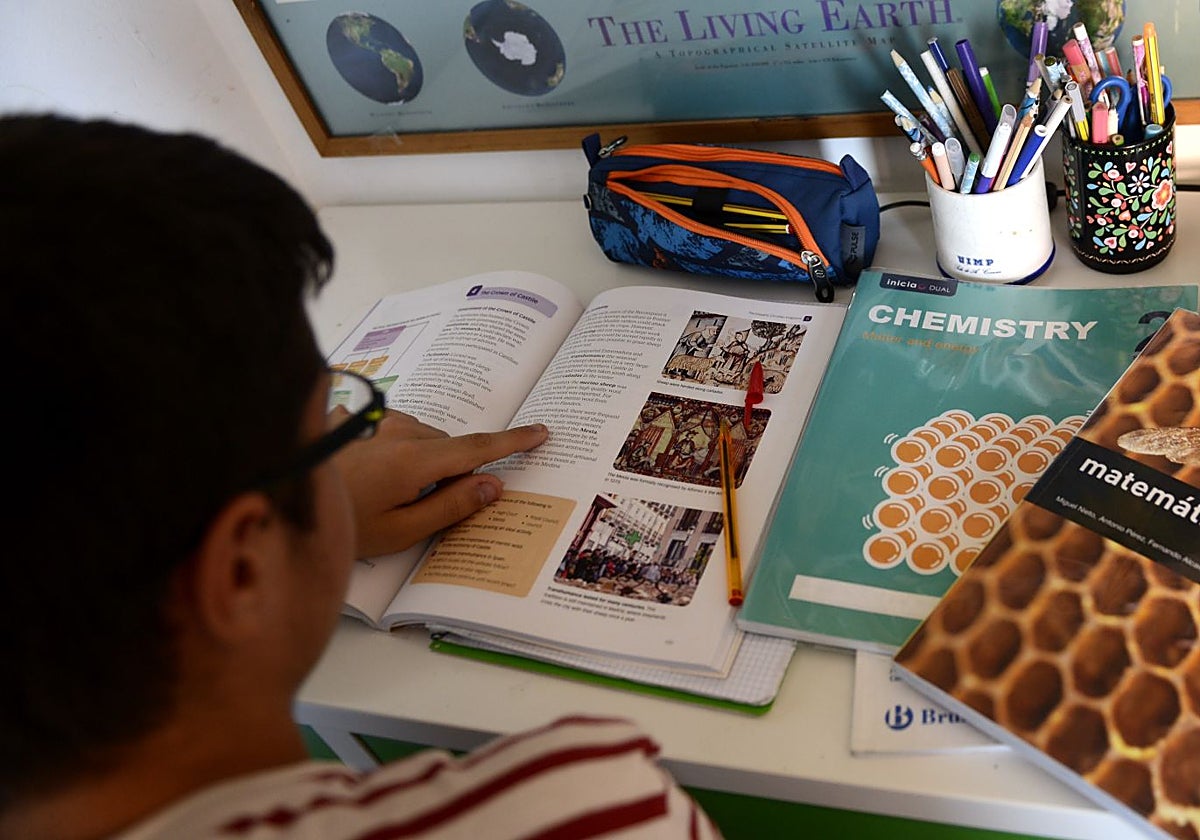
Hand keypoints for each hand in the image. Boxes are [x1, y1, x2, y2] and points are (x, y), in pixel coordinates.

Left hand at [332, 410, 548, 556]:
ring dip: (417, 460)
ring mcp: (373, 421)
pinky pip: (387, 430)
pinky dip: (389, 448)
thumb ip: (451, 506)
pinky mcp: (351, 419)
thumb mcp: (401, 530)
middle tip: (420, 508)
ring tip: (382, 495)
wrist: (276, 498)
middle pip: (446, 446)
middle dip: (449, 470)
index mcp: (416, 459)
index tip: (540, 431)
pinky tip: (363, 474)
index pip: (477, 448)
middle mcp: (399, 430)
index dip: (512, 441)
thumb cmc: (340, 524)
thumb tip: (492, 485)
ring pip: (418, 436)